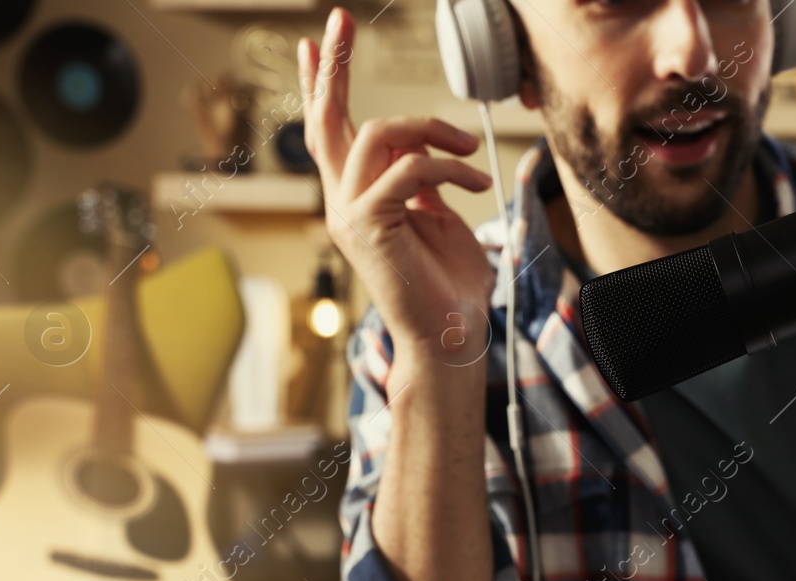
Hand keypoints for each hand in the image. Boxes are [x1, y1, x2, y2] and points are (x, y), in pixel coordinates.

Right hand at [298, 7, 496, 354]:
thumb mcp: (438, 219)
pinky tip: (476, 179)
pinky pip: (409, 168)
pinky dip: (449, 167)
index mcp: (357, 197)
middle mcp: (343, 201)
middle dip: (335, 65)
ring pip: (381, 133)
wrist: (451, 333)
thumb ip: (422, 182)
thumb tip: (424, 153)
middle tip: (339, 18)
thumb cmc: (450, 284)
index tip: (319, 42)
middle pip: (328, 119)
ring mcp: (349, 213)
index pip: (332, 131)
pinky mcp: (368, 224)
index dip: (325, 84)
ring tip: (472, 150)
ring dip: (435, 130)